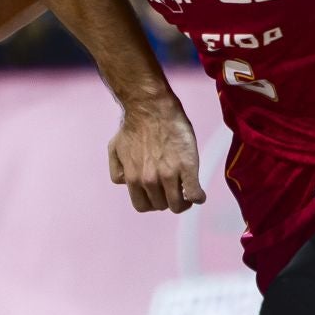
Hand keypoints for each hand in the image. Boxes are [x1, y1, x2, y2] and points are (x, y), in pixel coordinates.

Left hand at [108, 96, 206, 213]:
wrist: (151, 108)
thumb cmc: (134, 125)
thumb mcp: (115, 149)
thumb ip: (117, 170)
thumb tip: (125, 183)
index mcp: (132, 178)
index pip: (142, 206)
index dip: (152, 202)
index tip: (159, 195)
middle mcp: (149, 180)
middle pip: (161, 206)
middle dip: (167, 200)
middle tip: (174, 189)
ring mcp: (169, 175)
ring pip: (178, 205)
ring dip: (183, 202)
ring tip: (187, 193)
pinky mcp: (187, 167)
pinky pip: (194, 194)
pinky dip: (198, 197)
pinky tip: (199, 193)